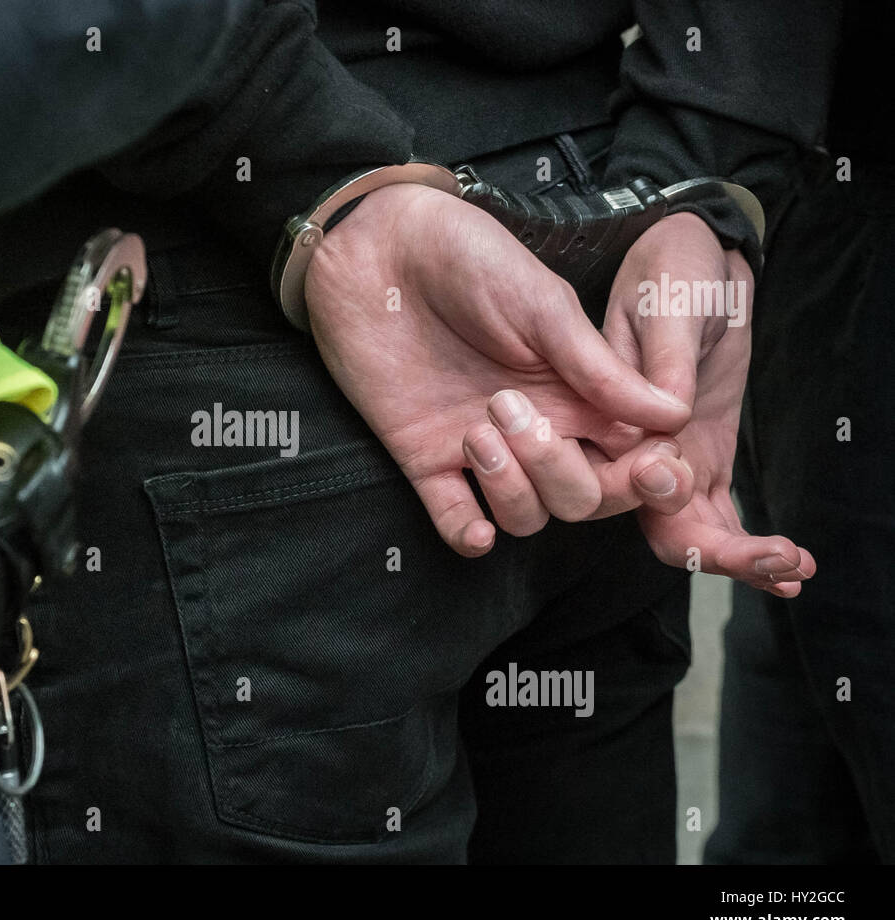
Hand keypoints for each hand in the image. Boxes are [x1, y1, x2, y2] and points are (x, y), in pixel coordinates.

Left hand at [305, 183, 695, 556]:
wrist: (378, 251)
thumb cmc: (467, 258)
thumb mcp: (543, 306)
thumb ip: (599, 367)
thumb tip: (673, 415)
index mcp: (576, 390)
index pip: (630, 457)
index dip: (645, 474)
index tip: (648, 467)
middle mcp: (536, 427)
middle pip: (581, 496)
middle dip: (563, 473)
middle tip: (516, 410)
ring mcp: (480, 448)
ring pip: (526, 514)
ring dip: (514, 490)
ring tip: (477, 429)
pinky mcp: (423, 458)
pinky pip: (455, 520)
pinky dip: (468, 536)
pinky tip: (476, 528)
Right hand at [601, 214, 815, 595]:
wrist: (701, 263)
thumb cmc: (670, 272)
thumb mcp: (667, 303)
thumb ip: (664, 359)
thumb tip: (669, 414)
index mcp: (606, 418)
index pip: (618, 483)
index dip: (661, 503)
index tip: (709, 496)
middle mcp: (629, 452)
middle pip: (659, 524)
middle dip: (715, 553)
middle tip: (774, 558)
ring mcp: (668, 461)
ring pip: (693, 531)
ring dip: (741, 559)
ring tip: (795, 569)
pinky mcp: (702, 461)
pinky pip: (719, 517)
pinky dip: (751, 548)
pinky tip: (793, 569)